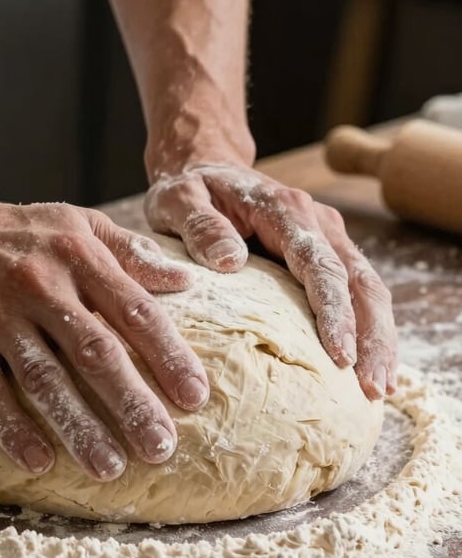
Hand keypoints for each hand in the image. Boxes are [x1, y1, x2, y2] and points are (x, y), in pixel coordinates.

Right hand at [0, 195, 210, 480]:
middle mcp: (39, 284)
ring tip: (110, 468)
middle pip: (94, 350)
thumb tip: (185, 282)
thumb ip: (130, 252)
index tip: (196, 397)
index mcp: (77, 255)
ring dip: (78, 426)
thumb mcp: (77, 223)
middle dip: (131, 402)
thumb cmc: (16, 232)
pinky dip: (11, 427)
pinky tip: (39, 461)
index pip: (134, 309)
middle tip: (162, 447)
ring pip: (42, 377)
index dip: (168, 354)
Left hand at [144, 162, 396, 399]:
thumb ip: (200, 226)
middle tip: (373, 388)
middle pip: (359, 281)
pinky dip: (366, 329)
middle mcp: (317, 222)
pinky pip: (354, 292)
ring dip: (378, 338)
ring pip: (366, 288)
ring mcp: (325, 238)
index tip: (340, 355)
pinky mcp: (323, 254)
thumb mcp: (179, 201)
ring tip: (378, 389)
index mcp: (285, 209)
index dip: (334, 312)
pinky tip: (365, 366)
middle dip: (372, 336)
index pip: (321, 266)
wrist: (204, 169)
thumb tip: (229, 261)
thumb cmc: (190, 190)